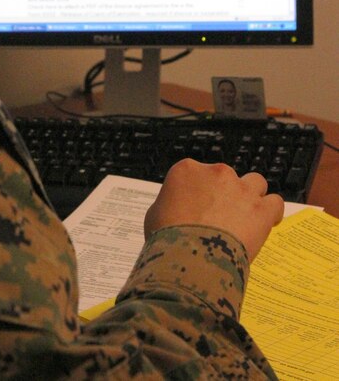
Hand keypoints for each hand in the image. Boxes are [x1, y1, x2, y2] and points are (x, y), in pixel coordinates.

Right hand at [144, 159, 283, 261]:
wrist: (189, 258)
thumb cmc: (167, 239)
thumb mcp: (155, 214)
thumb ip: (169, 203)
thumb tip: (176, 208)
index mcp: (187, 170)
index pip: (197, 173)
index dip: (199, 192)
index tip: (199, 208)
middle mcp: (216, 173)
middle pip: (226, 177)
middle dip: (224, 194)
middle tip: (219, 218)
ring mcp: (241, 189)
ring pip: (255, 182)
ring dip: (251, 196)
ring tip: (246, 217)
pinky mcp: (260, 209)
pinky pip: (275, 202)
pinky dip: (272, 212)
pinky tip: (267, 222)